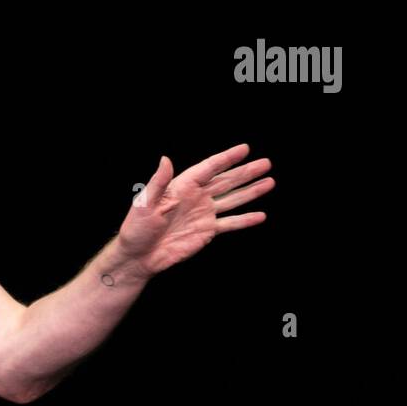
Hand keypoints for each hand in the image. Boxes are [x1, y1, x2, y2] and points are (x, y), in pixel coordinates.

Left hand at [116, 143, 273, 277]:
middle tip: (266, 163)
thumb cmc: (137, 227)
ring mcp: (203, 214)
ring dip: (251, 191)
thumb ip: (159, 181)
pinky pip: (230, 223)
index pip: (209, 168)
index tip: (245, 149)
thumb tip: (165, 159)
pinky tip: (260, 215)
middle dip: (246, 172)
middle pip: (226, 181)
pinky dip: (245, 220)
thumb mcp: (145, 202)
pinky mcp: (207, 231)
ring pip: (232, 199)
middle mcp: (196, 197)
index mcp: (182, 186)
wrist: (139, 256)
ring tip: (270, 182)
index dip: (227, 158)